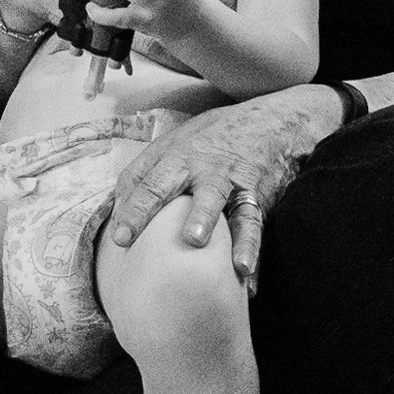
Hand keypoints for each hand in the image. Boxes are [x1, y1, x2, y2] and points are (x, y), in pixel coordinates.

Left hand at [105, 85, 336, 288]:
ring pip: (213, 199)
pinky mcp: (255, 192)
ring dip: (203, 218)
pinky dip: (248, 247)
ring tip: (195, 240)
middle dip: (147, 210)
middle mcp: (196, 165)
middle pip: (165, 186)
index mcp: (174, 155)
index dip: (128, 207)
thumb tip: (117, 206)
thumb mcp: (179, 141)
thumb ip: (148, 171)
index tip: (118, 237)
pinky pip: (251, 222)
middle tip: (130, 237)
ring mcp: (227, 177)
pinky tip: (243, 271)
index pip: (142, 180)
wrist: (275, 121)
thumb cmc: (219, 135)